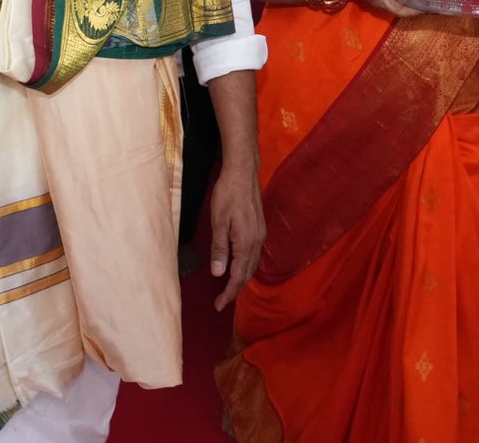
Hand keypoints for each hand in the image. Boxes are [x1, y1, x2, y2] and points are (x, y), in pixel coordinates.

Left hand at [205, 161, 264, 310]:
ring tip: (228, 289)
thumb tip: (218, 274)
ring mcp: (260, 235)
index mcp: (246, 243)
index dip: (228, 293)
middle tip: (221, 302)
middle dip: (235, 290)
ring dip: (241, 279)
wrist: (243, 172)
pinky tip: (237, 266)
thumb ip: (219, 248)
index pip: (237, 276)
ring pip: (252, 265)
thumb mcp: (218, 221)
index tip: (219, 305)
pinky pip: (254, 255)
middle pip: (247, 274)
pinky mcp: (259, 228)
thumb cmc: (227, 194)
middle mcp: (257, 242)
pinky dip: (245, 267)